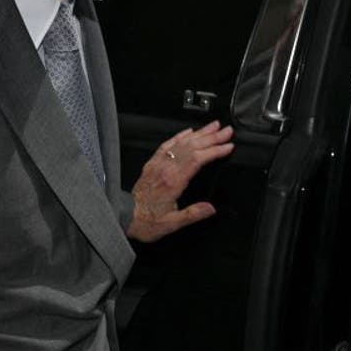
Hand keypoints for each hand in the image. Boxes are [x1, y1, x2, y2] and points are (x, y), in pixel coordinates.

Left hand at [126, 120, 234, 242]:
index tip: (228, 146)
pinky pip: (167, 144)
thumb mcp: (171, 224)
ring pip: (181, 143)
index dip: (214, 151)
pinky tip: (188, 131)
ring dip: (199, 133)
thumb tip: (211, 208)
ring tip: (214, 126)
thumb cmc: (146, 221)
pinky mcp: (152, 163)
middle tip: (227, 131)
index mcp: (173, 181)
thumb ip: (192, 214)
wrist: (123, 215)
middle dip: (212, 137)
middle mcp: (165, 168)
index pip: (197, 159)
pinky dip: (179, 136)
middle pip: (192, 147)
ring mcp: (158, 164)